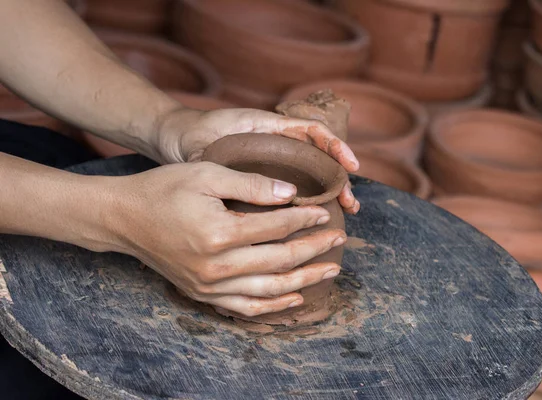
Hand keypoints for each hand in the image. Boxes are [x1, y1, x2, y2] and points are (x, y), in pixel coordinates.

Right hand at [108, 161, 346, 316]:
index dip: (306, 218)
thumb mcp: (207, 174)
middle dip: (315, 249)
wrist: (125, 218)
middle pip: (281, 261)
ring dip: (305, 280)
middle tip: (340, 239)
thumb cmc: (164, 189)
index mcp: (220, 233)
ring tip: (330, 269)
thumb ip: (251, 184)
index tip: (325, 211)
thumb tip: (291, 193)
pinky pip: (245, 307)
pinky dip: (274, 305)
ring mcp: (209, 285)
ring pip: (270, 290)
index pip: (277, 227)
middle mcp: (217, 266)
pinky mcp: (202, 294)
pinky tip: (295, 297)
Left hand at [153, 107, 359, 213]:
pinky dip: (308, 201)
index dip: (335, 145)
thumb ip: (225, 164)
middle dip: (339, 178)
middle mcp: (275, 141)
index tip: (351, 165)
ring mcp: (271, 160)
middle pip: (318, 157)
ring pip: (309, 175)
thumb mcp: (205, 151)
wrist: (174, 138)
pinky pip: (293, 188)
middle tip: (352, 203)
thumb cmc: (191, 135)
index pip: (312, 130)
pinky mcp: (264, 177)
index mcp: (267, 126)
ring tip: (344, 214)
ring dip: (328, 192)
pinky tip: (313, 221)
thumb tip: (265, 190)